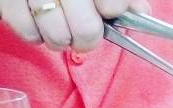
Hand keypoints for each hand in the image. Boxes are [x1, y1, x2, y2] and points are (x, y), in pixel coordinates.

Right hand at [0, 0, 149, 51]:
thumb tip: (142, 12)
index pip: (112, 4)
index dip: (113, 11)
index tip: (106, 10)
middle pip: (87, 31)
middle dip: (85, 38)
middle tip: (79, 30)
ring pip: (58, 38)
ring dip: (57, 37)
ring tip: (51, 19)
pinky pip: (30, 35)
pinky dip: (32, 32)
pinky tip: (30, 14)